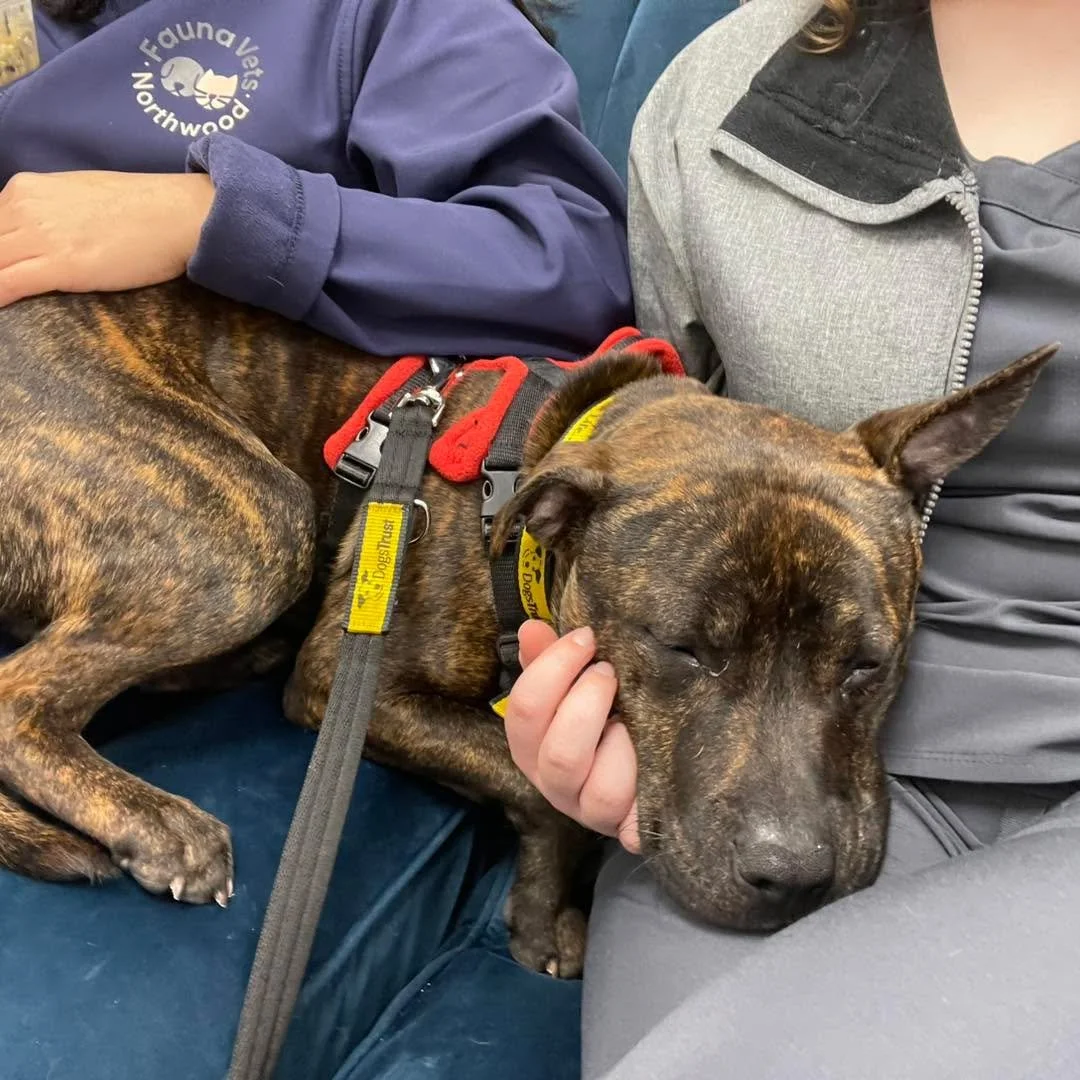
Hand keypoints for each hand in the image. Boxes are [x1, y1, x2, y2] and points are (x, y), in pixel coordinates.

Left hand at [0, 170, 214, 306]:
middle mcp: (24, 207)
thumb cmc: (141, 209)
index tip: (5, 266)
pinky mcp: (60, 266)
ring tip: (6, 298)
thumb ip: (50, 214)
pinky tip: (2, 308)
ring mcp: (40, 236)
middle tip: (6, 285)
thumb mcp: (79, 198)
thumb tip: (43, 238)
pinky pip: (6, 284)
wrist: (176, 214)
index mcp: (26, 189)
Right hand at [504, 621, 639, 852]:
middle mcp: (557, 784)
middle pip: (556, 755)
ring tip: (632, 711)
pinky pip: (631, 813)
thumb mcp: (583, 684)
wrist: (670, 765)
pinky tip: (656, 747)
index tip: (587, 638)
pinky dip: (641, 774)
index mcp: (535, 746)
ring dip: (615, 737)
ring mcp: (593, 812)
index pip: (523, 712)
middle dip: (585, 702)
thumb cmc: (615, 713)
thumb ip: (554, 659)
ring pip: (597, 790)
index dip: (552, 668)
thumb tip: (531, 628)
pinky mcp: (631, 829)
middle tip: (610, 673)